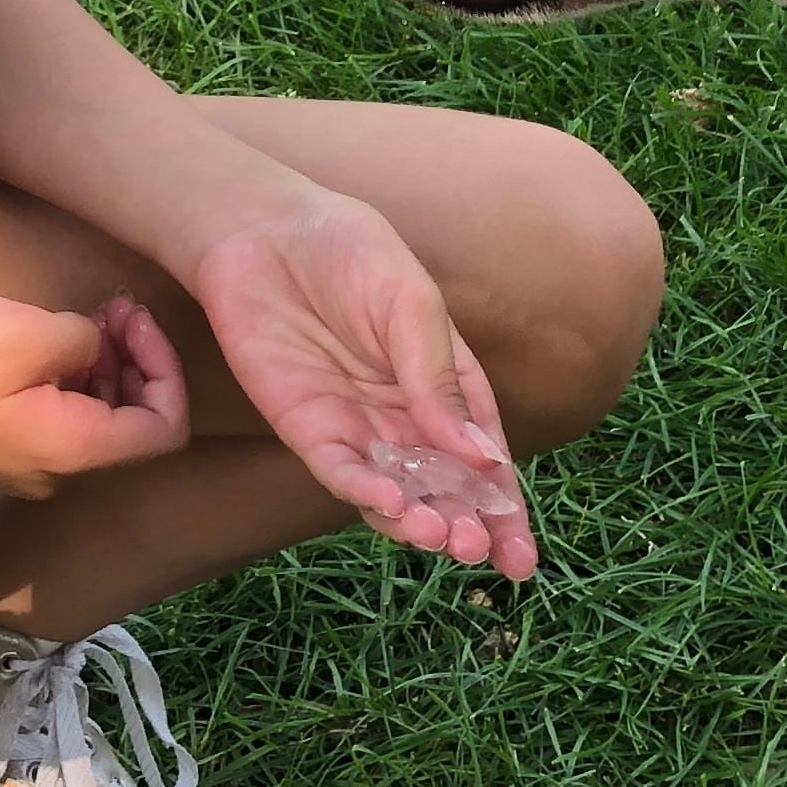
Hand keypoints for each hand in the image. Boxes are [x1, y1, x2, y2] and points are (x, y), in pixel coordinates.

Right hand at [0, 287, 188, 497]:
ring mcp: (16, 465)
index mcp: (73, 452)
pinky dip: (64, 377)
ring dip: (101, 365)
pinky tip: (43, 338)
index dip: (167, 367)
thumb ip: (87, 340)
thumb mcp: (28, 333)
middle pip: (130, 427)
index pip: (165, 429)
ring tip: (85, 314)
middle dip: (136, 361)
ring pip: (90, 420)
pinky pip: (50, 418)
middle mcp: (54, 473)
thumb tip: (96, 348)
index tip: (132, 315)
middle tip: (113, 303)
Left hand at [188, 185, 536, 579]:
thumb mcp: (412, 304)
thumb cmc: (349, 251)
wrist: (265, 230)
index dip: (504, 509)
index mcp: (446, 384)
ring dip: (418, 521)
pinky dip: (363, 493)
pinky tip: (388, 506)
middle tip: (477, 551)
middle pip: (443, 488)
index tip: (521, 557)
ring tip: (439, 537)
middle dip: (465, 526)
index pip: (483, 457)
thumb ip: (440, 378)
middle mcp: (404, 415)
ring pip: (394, 492)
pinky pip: (338, 471)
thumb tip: (482, 456)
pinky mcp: (306, 427)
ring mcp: (355, 425)